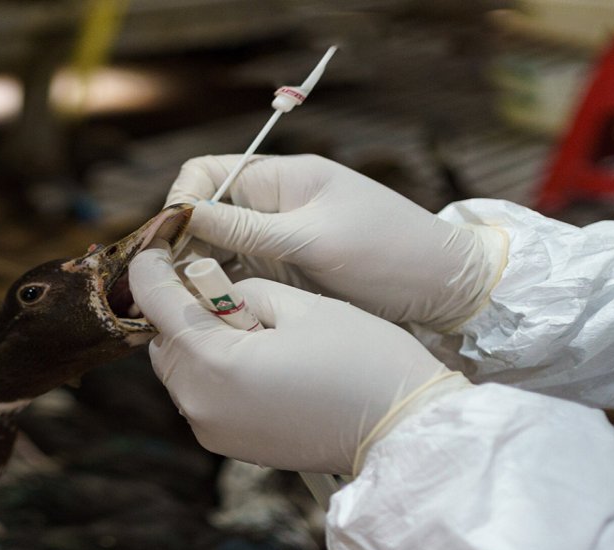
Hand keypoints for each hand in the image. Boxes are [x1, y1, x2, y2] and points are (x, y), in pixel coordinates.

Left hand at [128, 245, 464, 473]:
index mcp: (215, 363)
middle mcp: (201, 403)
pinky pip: (201, 396)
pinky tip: (256, 358)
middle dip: (182, 311)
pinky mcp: (228, 444)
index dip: (151, 269)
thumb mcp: (300, 304)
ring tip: (250, 328)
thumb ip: (242, 290)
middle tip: (221, 289)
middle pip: (164, 341)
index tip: (154, 248)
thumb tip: (215, 292)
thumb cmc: (362, 360)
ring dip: (198, 342)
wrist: (403, 430)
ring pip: (179, 370)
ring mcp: (212, 429)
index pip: (157, 305)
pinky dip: (213, 372)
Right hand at [167, 154, 506, 330]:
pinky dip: (220, 291)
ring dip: (198, 271)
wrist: (446, 291)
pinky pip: (238, 276)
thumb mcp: (314, 240)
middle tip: (167, 282)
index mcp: (283, 178)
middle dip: (181, 243)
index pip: (207, 173)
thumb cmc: (389, 253)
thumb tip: (184, 215)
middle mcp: (274, 206)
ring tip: (182, 301)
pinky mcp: (286, 274)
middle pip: (205, 214)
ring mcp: (279, 241)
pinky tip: (209, 312)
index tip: (172, 239)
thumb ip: (248, 229)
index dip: (181, 201)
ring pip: (216, 249)